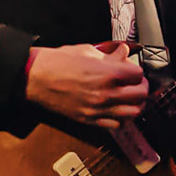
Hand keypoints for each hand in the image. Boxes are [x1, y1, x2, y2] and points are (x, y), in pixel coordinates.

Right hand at [25, 42, 148, 129]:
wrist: (35, 77)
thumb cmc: (57, 62)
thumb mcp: (86, 51)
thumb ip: (109, 55)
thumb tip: (123, 53)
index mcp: (108, 74)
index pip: (139, 74)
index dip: (136, 70)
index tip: (131, 69)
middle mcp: (106, 94)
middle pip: (140, 95)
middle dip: (140, 87)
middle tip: (135, 83)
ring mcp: (98, 109)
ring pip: (133, 113)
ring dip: (135, 104)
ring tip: (129, 98)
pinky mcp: (89, 119)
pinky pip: (116, 125)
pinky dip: (121, 118)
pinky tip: (116, 109)